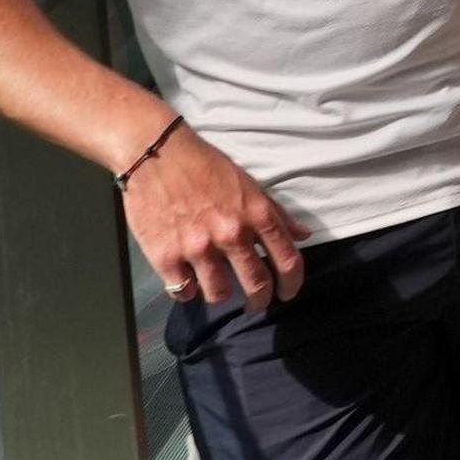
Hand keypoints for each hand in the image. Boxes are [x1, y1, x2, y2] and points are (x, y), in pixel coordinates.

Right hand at [123, 122, 306, 312]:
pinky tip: (188, 280)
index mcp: (257, 215)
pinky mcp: (165, 257)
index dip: (292, 284)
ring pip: (219, 294)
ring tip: (219, 288)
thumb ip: (276, 213)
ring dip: (222, 294)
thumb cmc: (206, 167)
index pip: (287, 261)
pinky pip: (182, 291)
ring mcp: (197, 248)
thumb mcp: (250, 184)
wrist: (157, 155)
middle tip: (256, 303)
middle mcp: (231, 235)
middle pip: (256, 285)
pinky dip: (187, 290)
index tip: (287, 293)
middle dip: (260, 300)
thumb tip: (303, 235)